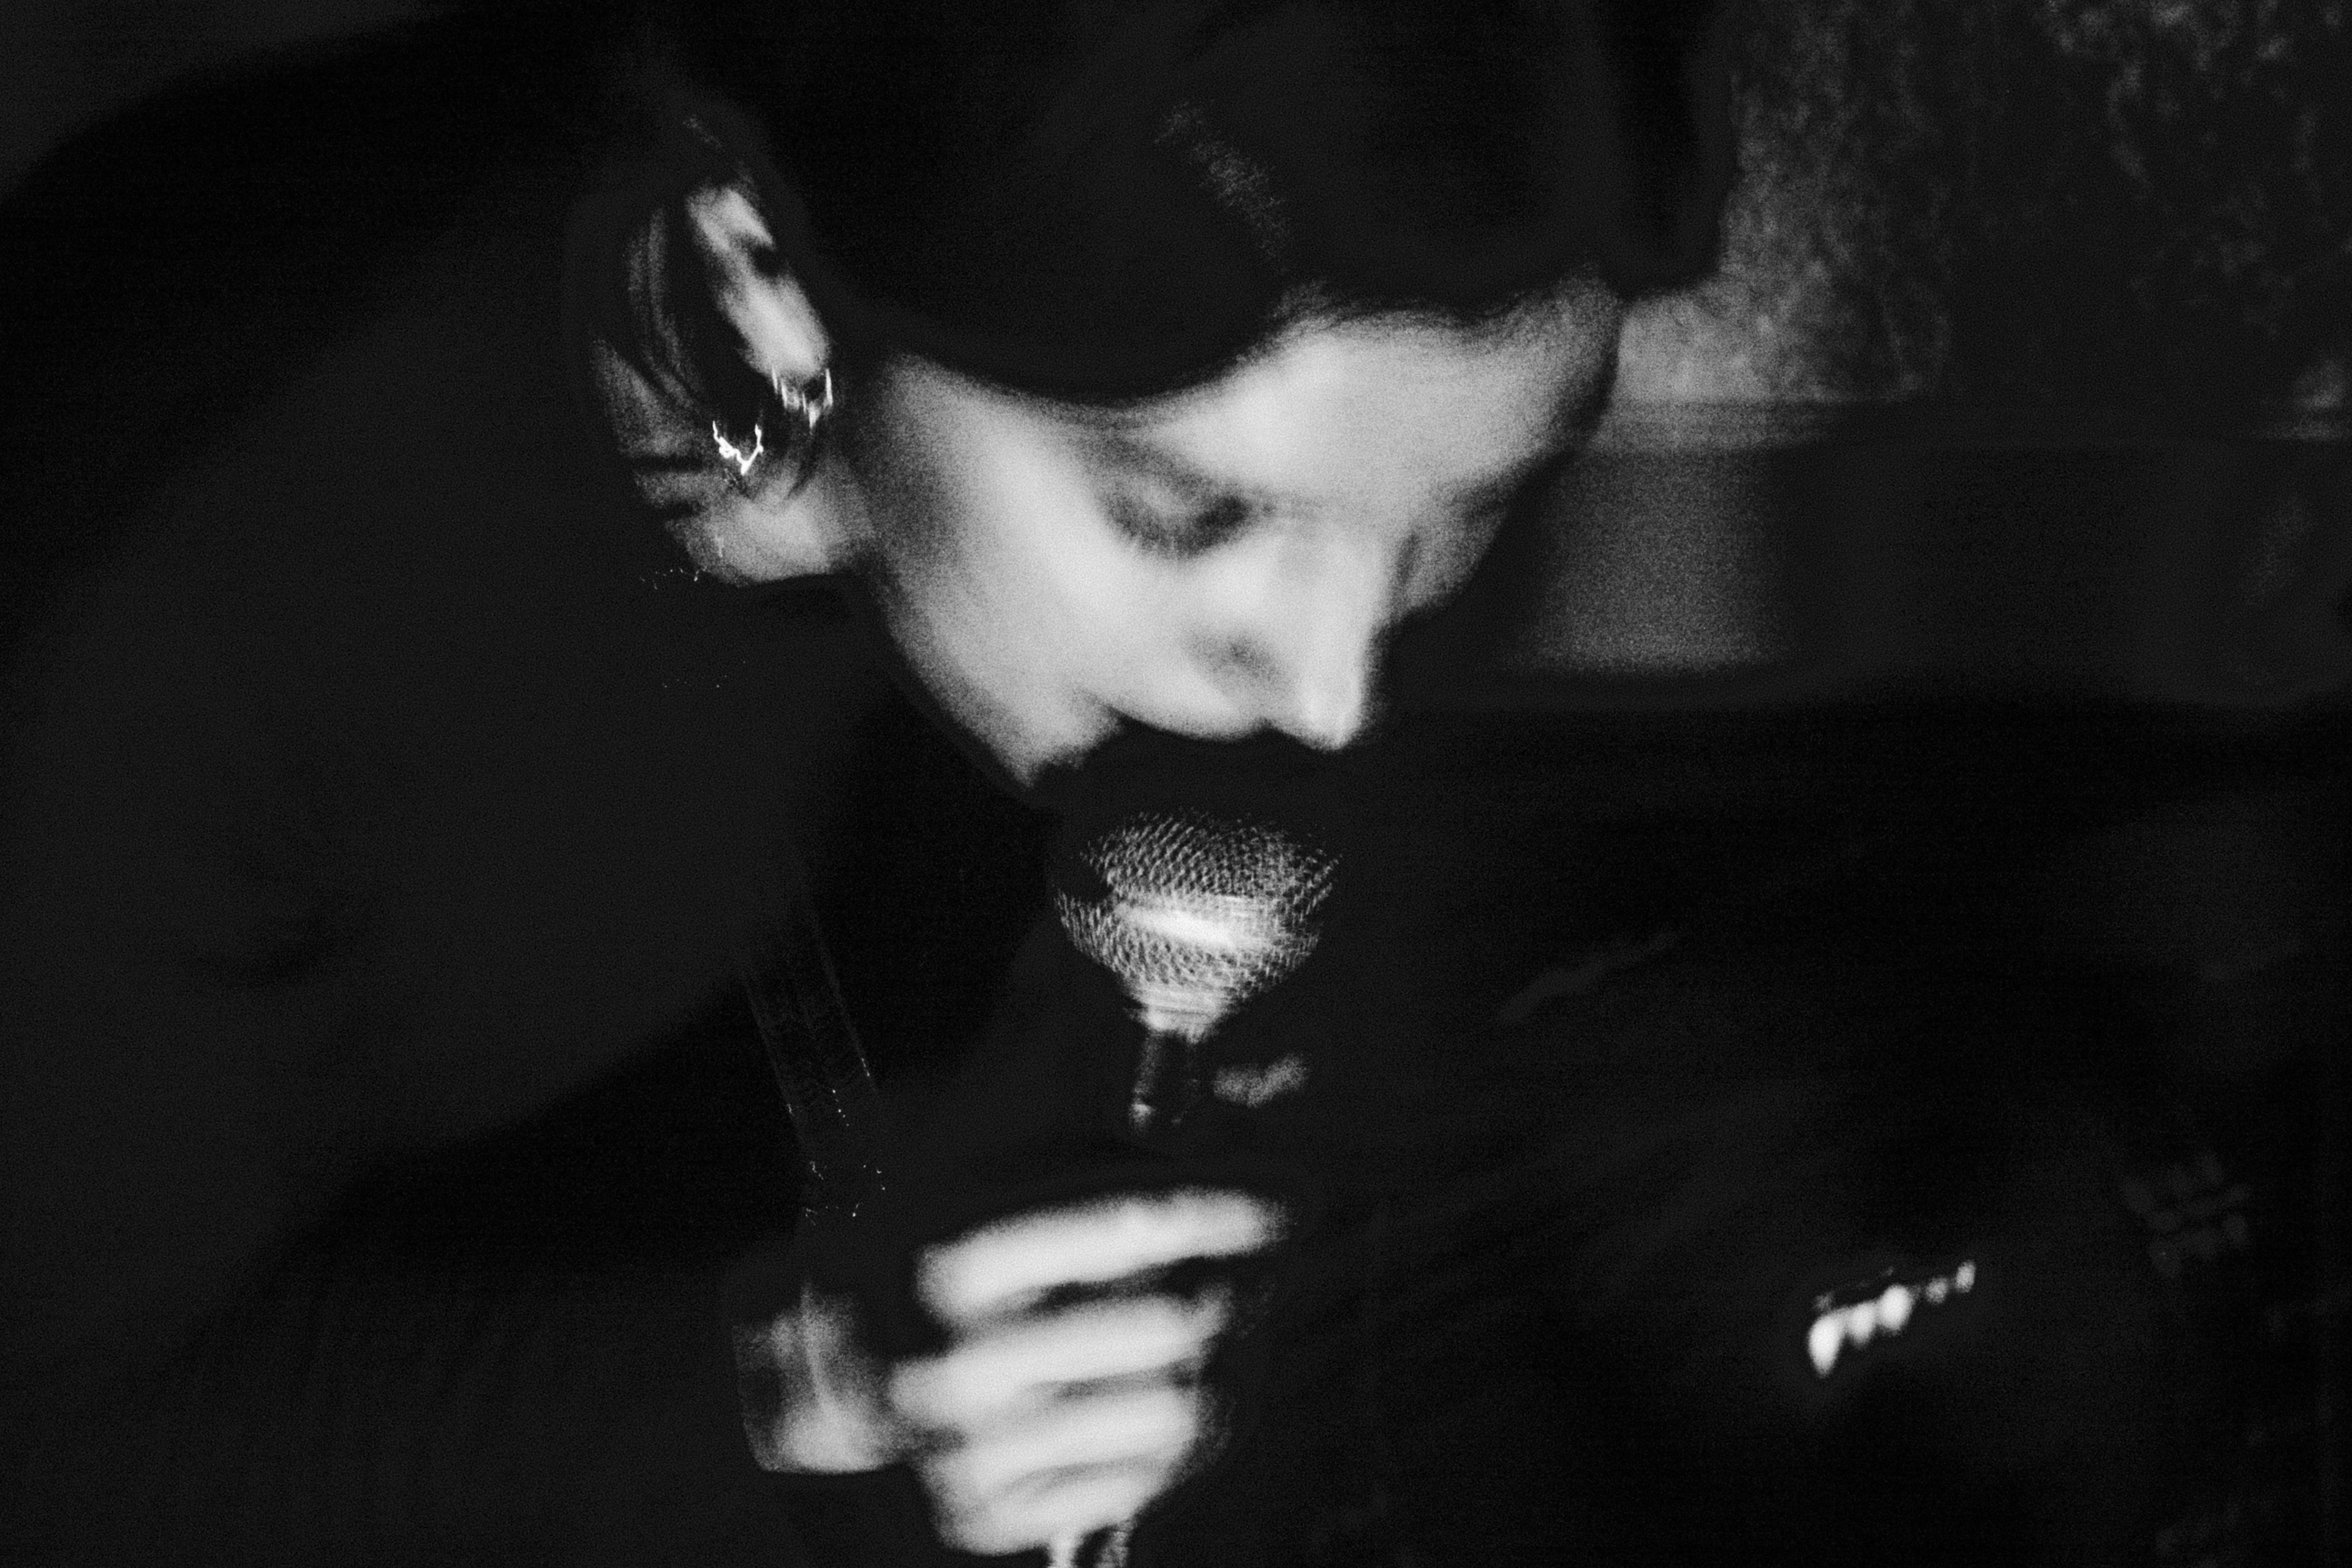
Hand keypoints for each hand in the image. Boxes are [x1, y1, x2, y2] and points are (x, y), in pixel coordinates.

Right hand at [744, 1188, 1283, 1557]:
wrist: (804, 1380)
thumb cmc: (907, 1258)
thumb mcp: (972, 1187)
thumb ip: (1089, 1166)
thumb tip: (1238, 1124)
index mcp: (944, 1255)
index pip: (1134, 1223)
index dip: (1238, 1200)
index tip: (1297, 1185)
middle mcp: (955, 1360)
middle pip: (1177, 1320)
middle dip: (1255, 1277)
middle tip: (1282, 1251)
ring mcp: (972, 1454)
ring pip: (1181, 1409)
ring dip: (1242, 1356)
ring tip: (1253, 1316)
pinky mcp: (991, 1521)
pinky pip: (1148, 1479)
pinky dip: (1199, 1429)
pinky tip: (1210, 1384)